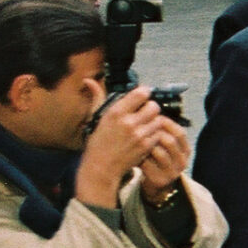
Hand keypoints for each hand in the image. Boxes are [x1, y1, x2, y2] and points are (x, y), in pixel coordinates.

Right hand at [74, 87, 164, 205]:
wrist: (101, 167)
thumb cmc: (98, 141)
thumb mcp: (96, 117)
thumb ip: (97, 96)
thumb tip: (89, 80)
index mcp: (116, 112)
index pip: (141, 93)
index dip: (144, 94)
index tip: (141, 97)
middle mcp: (128, 122)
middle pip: (154, 106)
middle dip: (151, 108)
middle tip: (145, 113)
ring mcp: (139, 135)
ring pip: (159, 120)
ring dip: (154, 122)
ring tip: (145, 125)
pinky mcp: (145, 146)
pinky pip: (158, 134)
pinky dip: (155, 134)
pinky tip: (146, 136)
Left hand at [136, 122, 190, 202]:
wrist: (156, 183)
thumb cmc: (157, 158)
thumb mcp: (165, 145)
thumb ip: (162, 130)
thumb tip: (151, 108)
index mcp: (185, 150)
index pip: (179, 132)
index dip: (166, 123)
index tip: (152, 117)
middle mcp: (182, 162)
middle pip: (170, 141)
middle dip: (154, 132)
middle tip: (140, 127)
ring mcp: (172, 172)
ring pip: (159, 152)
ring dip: (146, 144)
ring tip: (136, 139)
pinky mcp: (160, 180)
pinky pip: (148, 163)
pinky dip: (139, 155)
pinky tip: (132, 152)